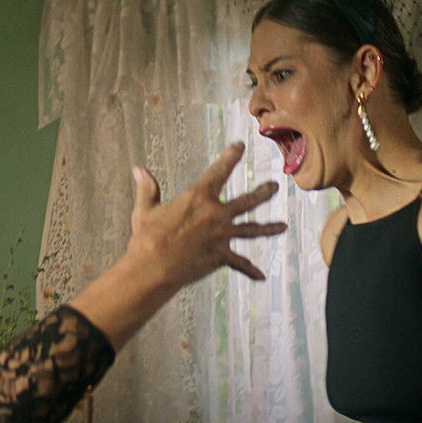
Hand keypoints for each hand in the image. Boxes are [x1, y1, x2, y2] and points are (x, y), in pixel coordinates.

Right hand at [70, 142, 285, 350]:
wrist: (154, 267)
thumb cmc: (147, 238)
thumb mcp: (145, 210)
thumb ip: (147, 189)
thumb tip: (138, 170)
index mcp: (198, 197)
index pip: (219, 171)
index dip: (231, 156)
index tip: (240, 146)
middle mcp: (216, 214)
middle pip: (247, 201)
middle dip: (263, 193)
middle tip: (275, 187)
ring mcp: (222, 236)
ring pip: (252, 230)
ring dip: (269, 228)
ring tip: (282, 226)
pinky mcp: (221, 256)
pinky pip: (240, 263)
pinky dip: (251, 271)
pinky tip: (261, 276)